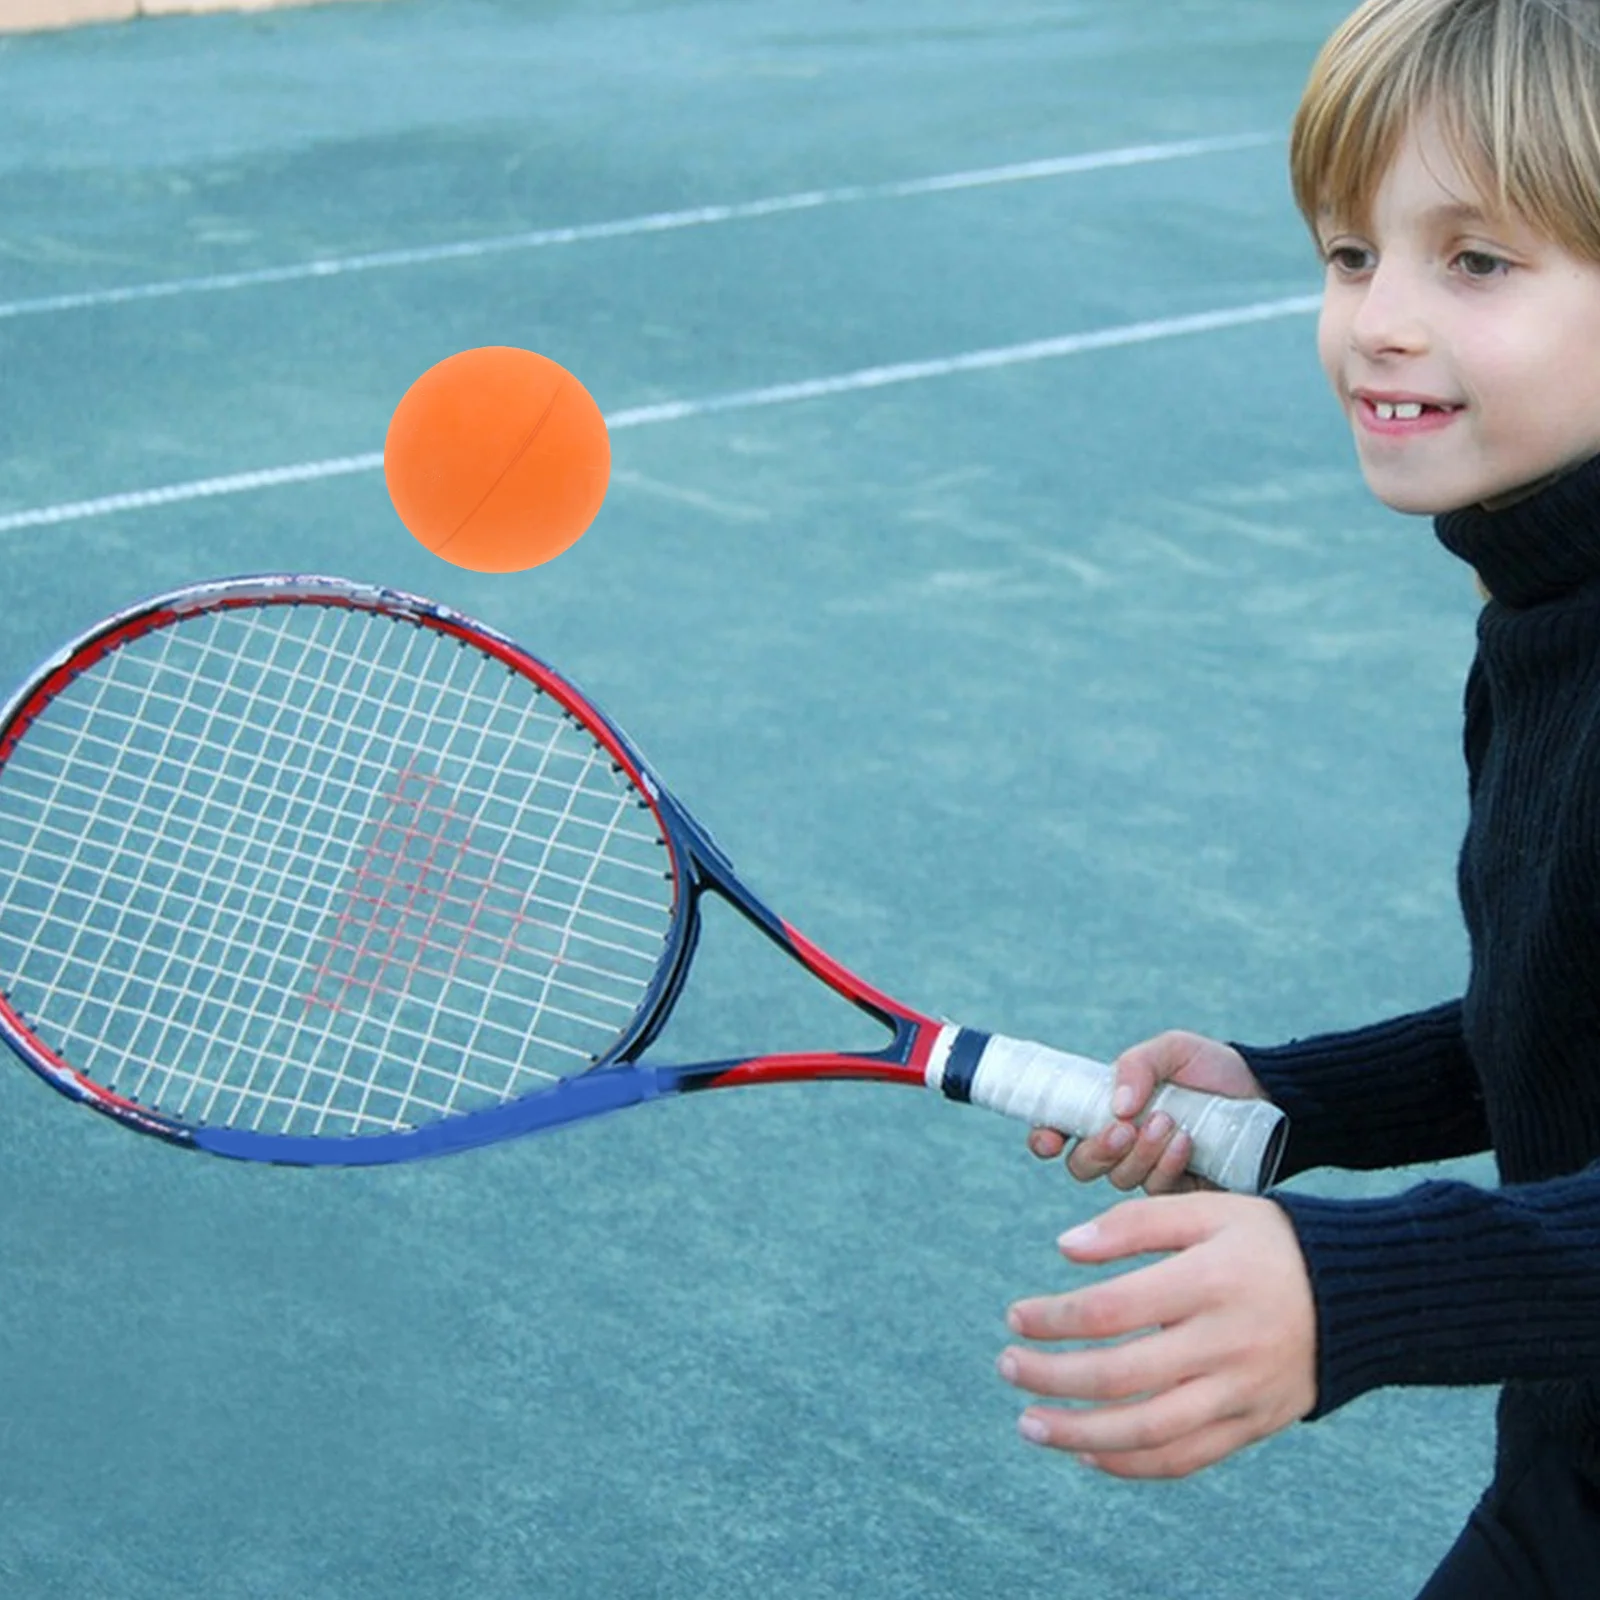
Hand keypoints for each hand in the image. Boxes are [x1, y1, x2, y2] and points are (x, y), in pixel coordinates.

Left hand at [999, 1192, 1315, 1477]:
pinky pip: (1187, 1457)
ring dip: (1080, 1434)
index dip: (1053, 1318)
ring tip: (1029, 1424)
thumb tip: (1064, 1247)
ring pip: (1151, 1431)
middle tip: (1006, 1368)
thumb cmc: (1268, 1242)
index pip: (1111, 1310)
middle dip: (1053, 1377)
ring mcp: (1242, 1392)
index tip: (1014, 1317)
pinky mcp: (1254, 1425)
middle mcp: (1226, 1344)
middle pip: (1122, 1376)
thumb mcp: (1208, 1210)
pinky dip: (1133, 1465)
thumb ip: (1134, 1224)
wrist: (1361, 1295)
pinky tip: (1088, 1452)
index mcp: (1209, 1282)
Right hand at [1028, 1030, 1268, 1193]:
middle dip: (1098, 1149)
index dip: (1045, 1139)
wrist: (1269, 1096)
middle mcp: (1123, 1145)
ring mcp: (1150, 1172)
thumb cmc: (1214, 1070)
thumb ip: (1137, 1064)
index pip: (1061, 1131)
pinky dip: (1167, 1168)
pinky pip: (1159, 1194)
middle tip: (1124, 1127)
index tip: (1049, 1139)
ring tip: (1168, 1123)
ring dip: (1140, 1153)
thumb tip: (1116, 1104)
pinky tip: (1185, 1144)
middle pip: (1083, 1165)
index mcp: (1108, 1110)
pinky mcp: (1181, 1194)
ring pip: (1120, 1180)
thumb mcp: (1174, 1050)